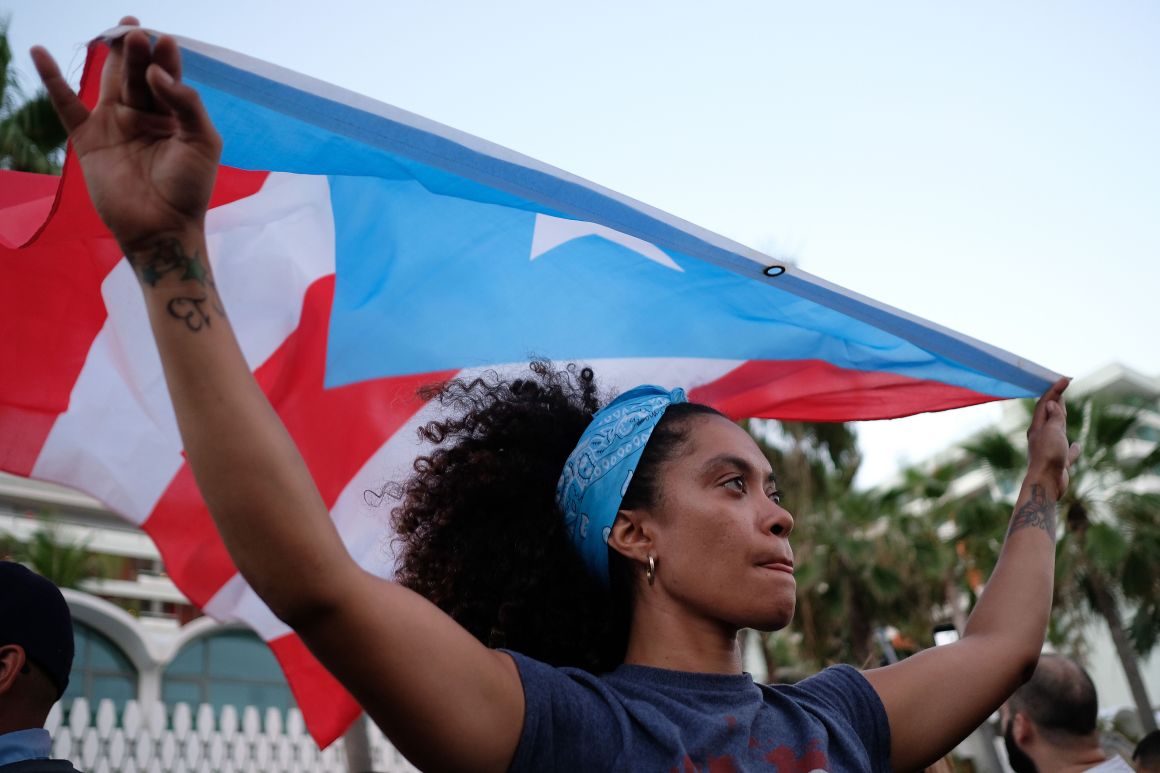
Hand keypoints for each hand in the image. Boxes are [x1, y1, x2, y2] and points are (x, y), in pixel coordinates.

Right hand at [31, 17, 220, 252]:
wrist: (162, 226)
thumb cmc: (189, 188)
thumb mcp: (202, 142)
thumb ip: (186, 103)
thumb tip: (156, 73)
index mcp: (175, 115)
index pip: (168, 77)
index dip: (166, 58)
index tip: (166, 42)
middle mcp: (145, 115)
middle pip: (138, 73)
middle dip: (138, 51)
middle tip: (136, 31)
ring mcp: (115, 124)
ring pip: (111, 82)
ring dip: (112, 57)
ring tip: (116, 31)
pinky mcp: (89, 139)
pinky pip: (67, 104)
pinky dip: (52, 80)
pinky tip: (40, 52)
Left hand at [1025, 377, 1080, 500]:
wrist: (1046, 484)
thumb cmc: (1048, 456)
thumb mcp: (1052, 432)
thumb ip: (1054, 418)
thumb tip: (1052, 403)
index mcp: (1037, 428)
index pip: (1045, 404)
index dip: (1054, 390)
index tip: (1065, 379)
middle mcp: (1041, 437)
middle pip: (1048, 415)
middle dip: (1054, 401)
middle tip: (1061, 388)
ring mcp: (1049, 450)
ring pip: (1056, 431)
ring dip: (1060, 420)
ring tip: (1064, 411)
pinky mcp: (1057, 462)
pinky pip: (1066, 452)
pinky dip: (1072, 447)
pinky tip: (1077, 445)